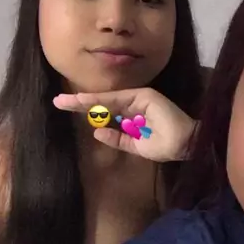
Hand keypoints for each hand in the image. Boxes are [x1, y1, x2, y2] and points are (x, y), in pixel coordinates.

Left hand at [53, 88, 196, 162]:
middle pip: (103, 102)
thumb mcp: (136, 146)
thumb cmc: (165, 147)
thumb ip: (118, 139)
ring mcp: (140, 97)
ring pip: (107, 99)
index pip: (107, 112)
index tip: (68, 110)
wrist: (185, 145)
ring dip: (85, 101)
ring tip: (65, 102)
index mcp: (134, 115)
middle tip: (58, 101)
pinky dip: (100, 101)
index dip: (88, 111)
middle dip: (80, 103)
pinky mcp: (144, 96)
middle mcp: (135, 103)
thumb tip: (97, 132)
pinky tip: (83, 102)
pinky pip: (118, 99)